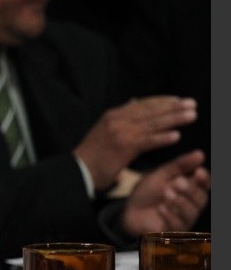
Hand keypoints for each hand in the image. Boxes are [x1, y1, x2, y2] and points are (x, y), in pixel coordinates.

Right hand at [75, 96, 196, 189]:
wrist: (79, 169)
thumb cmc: (92, 153)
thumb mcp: (104, 128)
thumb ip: (120, 116)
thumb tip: (133, 101)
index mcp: (113, 114)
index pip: (143, 104)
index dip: (162, 101)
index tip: (178, 100)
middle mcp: (118, 120)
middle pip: (151, 111)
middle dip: (173, 107)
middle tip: (192, 104)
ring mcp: (121, 133)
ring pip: (153, 124)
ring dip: (174, 119)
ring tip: (191, 116)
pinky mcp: (124, 147)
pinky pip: (148, 141)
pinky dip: (162, 138)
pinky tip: (176, 136)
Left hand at [122, 150, 210, 235]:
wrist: (127, 210)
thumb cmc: (147, 192)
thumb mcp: (161, 175)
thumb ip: (179, 166)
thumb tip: (200, 154)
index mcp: (189, 190)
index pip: (204, 185)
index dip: (204, 179)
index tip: (198, 172)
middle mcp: (190, 205)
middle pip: (201, 199)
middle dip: (190, 190)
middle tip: (177, 182)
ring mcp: (182, 219)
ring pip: (191, 213)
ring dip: (180, 202)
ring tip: (166, 193)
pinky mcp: (172, 231)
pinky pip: (178, 225)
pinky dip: (170, 215)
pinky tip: (161, 208)